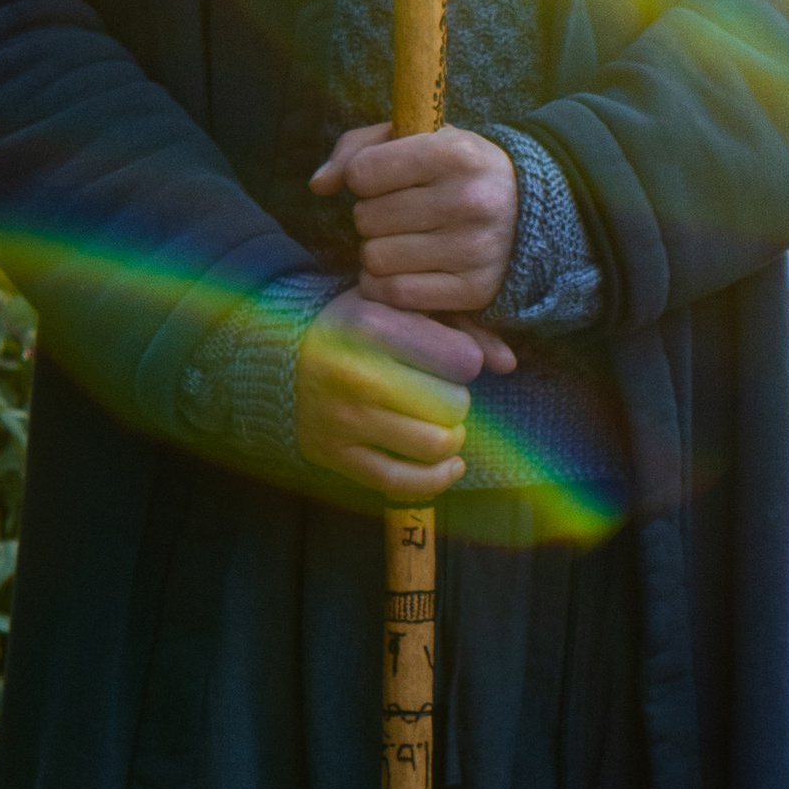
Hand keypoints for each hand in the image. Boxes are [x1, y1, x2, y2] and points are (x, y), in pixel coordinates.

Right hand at [294, 288, 516, 500]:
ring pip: (435, 445)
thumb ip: (461, 326)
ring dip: (449, 436)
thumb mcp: (402, 306)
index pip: (462, 360)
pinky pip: (403, 482)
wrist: (280, 355)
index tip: (449, 358)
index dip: (465, 360)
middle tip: (437, 389)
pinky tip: (448, 462)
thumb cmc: (356, 325)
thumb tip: (508, 363)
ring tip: (437, 421)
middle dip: (456, 399)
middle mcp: (357, 375)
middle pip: (454, 405)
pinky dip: (437, 477)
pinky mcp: (335, 455)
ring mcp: (344, 420)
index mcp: (373, 328)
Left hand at [310, 120, 518, 316]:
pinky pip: (397, 294)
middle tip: (400, 213)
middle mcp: (469, 200)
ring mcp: (475, 249)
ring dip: (378, 252)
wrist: (527, 209)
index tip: (384, 179)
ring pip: (376, 259)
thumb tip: (319, 185)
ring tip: (404, 239)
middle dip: (372, 216)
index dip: (363, 177)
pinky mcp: (475, 290)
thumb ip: (358, 149)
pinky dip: (387, 285)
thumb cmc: (456, 170)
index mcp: (455, 153)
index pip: (363, 172)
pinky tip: (405, 268)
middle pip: (366, 219)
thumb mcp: (419, 139)